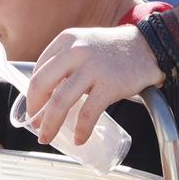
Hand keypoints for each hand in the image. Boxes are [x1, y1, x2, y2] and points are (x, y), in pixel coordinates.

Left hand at [25, 26, 162, 145]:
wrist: (148, 47)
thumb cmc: (112, 50)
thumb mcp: (83, 44)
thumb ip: (65, 62)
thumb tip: (46, 94)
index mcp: (65, 40)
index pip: (38, 70)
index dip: (31, 94)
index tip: (32, 110)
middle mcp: (75, 51)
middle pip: (42, 85)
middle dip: (34, 110)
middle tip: (35, 126)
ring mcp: (92, 68)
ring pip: (60, 101)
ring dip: (50, 124)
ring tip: (47, 137)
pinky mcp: (109, 85)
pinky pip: (88, 113)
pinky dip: (81, 130)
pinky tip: (79, 139)